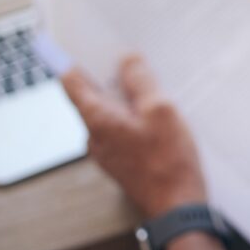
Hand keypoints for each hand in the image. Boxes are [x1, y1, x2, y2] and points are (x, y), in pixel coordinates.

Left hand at [62, 55, 206, 218]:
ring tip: (150, 86)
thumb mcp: (160, 110)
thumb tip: (127, 60)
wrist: (178, 207)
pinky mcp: (122, 161)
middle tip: (130, 59)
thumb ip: (140, 82)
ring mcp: (106, 151)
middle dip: (108, 76)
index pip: (71, 83)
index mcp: (97, 120)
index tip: (81, 43)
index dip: (74, 59)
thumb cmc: (169, 161)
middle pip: (91, 96)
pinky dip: (132, 116)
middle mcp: (94, 136)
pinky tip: (155, 114)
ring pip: (108, 113)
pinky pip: (120, 129)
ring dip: (124, 97)